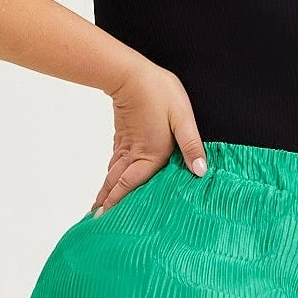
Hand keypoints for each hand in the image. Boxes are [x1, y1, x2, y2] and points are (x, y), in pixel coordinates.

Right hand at [90, 58, 207, 215]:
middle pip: (117, 184)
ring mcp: (125, 146)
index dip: (119, 204)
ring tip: (97, 208)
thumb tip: (201, 171)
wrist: (129, 74)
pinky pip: (114, 162)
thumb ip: (191, 145)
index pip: (131, 186)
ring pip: (113, 175)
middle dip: (107, 204)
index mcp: (151, 154)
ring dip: (106, 192)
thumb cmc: (158, 93)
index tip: (106, 221)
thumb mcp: (183, 118)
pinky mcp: (122, 136)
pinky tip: (109, 180)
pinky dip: (109, 176)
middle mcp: (135, 154)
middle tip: (96, 222)